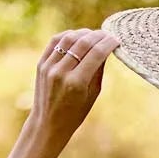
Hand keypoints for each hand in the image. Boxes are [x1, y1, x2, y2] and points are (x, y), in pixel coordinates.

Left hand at [27, 27, 119, 148]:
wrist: (48, 124)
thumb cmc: (75, 113)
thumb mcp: (93, 95)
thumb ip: (98, 70)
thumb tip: (106, 48)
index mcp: (76, 84)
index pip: (96, 54)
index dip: (108, 43)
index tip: (116, 40)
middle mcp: (61, 73)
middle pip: (83, 43)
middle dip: (98, 36)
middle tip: (107, 35)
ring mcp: (49, 67)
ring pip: (69, 38)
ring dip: (83, 33)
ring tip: (93, 35)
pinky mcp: (41, 63)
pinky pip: (56, 41)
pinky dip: (68, 35)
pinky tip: (77, 37)